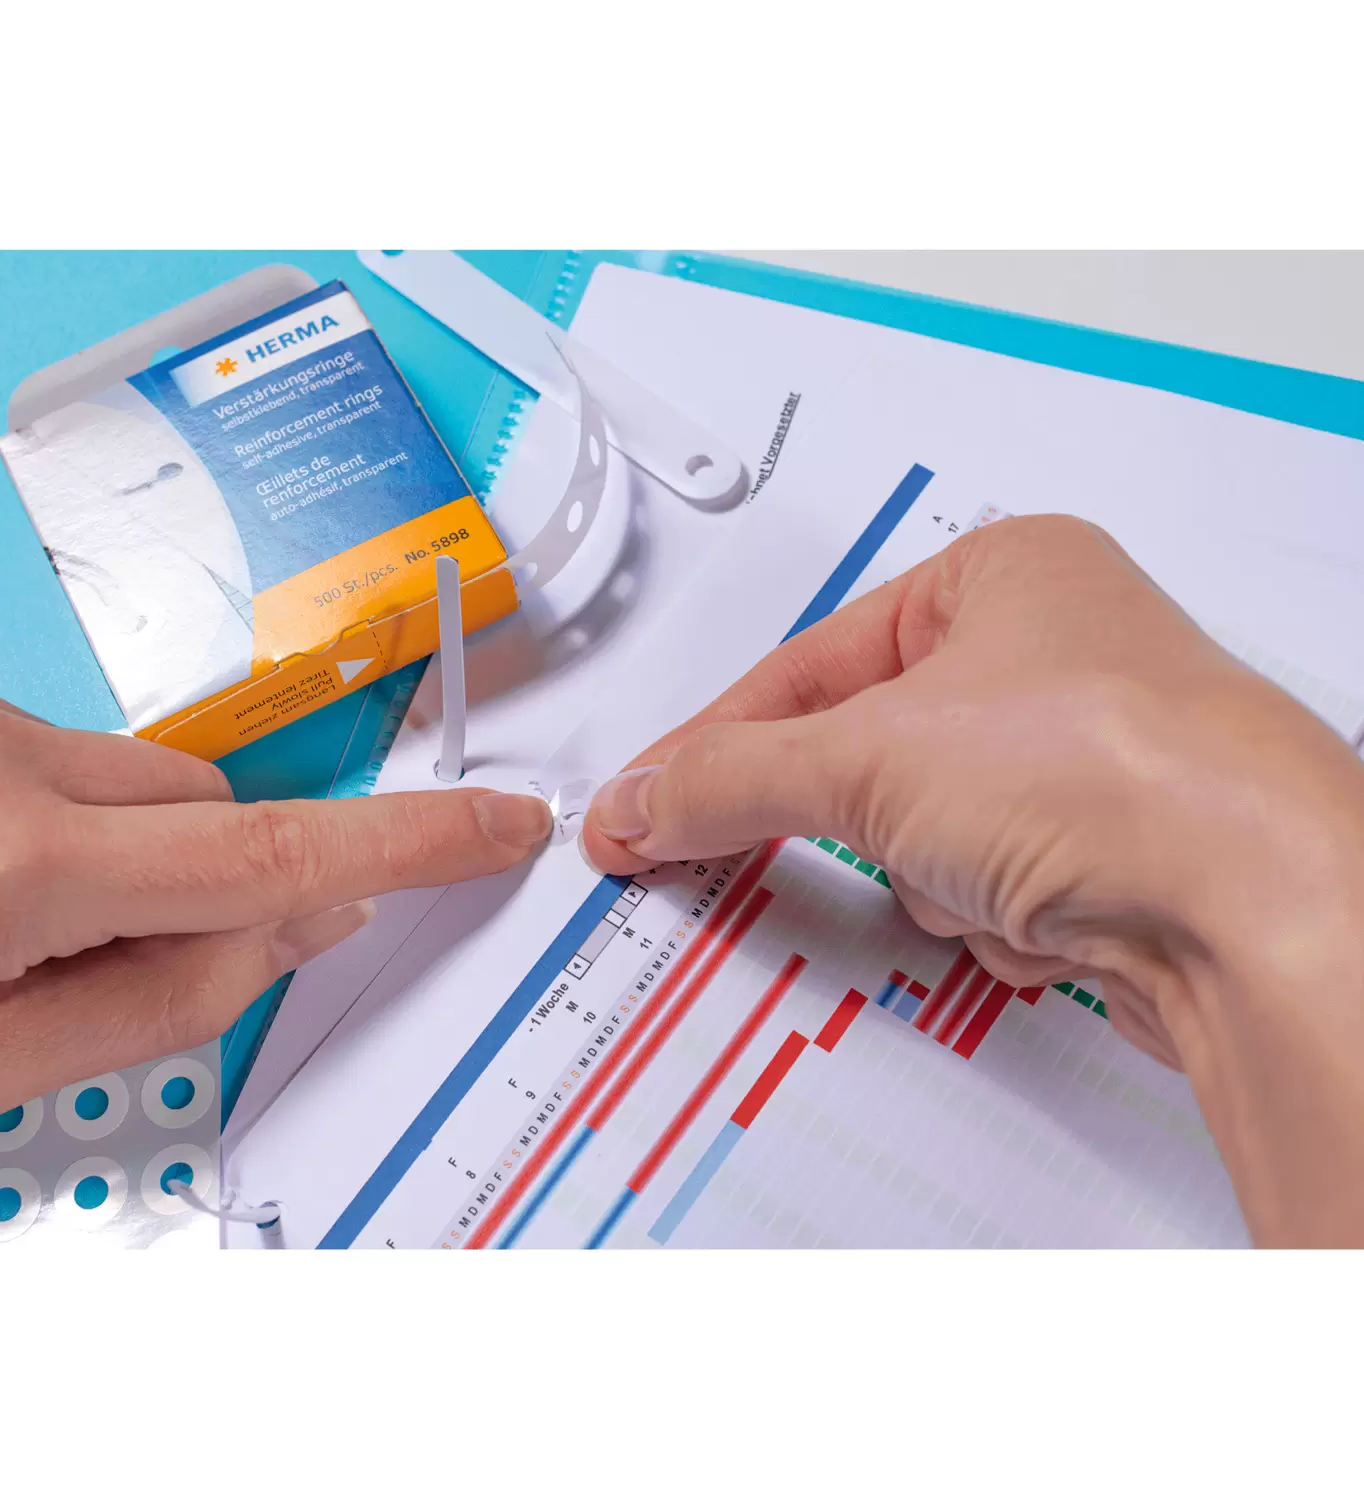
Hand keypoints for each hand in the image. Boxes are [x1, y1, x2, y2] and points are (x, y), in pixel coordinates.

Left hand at [0, 626, 550, 1138]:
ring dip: (76, 832)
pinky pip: (8, 722)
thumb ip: (163, 997)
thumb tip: (298, 919)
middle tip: (77, 946)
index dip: (401, 846)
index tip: (490, 828)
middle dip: (183, 870)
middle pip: (189, 795)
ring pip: (100, 761)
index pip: (264, 852)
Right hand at [580, 515, 1363, 1244]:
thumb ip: (731, 777)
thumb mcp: (869, 756)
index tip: (648, 797)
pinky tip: (1031, 915)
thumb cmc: (1115, 770)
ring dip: (926, 870)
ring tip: (979, 872)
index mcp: (1003, 575)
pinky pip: (979, 887)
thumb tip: (645, 797)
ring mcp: (1082, 758)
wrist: (1259, 910)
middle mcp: (1050, 656)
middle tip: (764, 841)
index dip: (715, 737)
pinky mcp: (1104, 854)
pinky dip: (981, 915)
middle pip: (865, 747)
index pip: (809, 660)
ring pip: (922, 830)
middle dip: (847, 810)